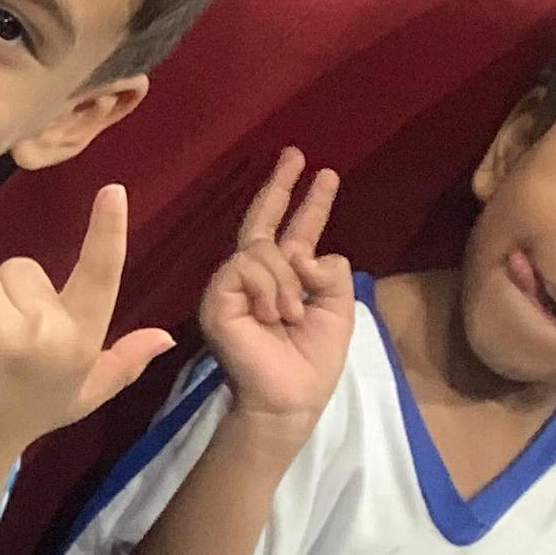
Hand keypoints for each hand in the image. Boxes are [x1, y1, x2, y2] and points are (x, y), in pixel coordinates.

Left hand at [0, 181, 173, 464]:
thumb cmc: (20, 421)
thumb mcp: (80, 397)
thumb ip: (121, 363)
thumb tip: (164, 336)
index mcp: (79, 342)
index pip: (100, 275)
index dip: (107, 233)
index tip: (112, 192)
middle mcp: (42, 331)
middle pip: (22, 268)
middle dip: (6, 297)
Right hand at [198, 147, 357, 425]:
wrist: (288, 400)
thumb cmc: (312, 363)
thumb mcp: (339, 309)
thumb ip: (329, 271)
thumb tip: (302, 251)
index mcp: (285, 281)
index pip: (295, 233)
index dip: (310, 203)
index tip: (324, 173)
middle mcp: (255, 278)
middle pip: (262, 221)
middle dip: (281, 186)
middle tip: (295, 154)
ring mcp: (232, 288)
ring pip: (262, 249)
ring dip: (286, 281)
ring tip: (291, 316)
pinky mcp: (217, 300)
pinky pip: (245, 267)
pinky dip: (269, 289)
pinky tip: (273, 316)